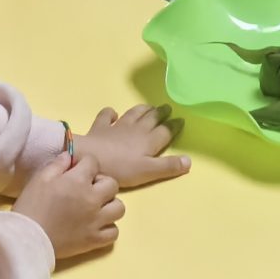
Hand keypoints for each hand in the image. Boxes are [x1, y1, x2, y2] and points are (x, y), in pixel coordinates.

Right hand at [15, 148, 123, 262]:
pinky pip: (114, 232)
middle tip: (87, 188)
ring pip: (119, 208)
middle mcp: (93, 199)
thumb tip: (70, 156)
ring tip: (96, 208)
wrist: (26, 239)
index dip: (84, 163)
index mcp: (78, 181)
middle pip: (112, 184)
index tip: (75, 169)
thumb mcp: (40, 178)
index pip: (93, 162)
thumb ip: (58, 164)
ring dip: (109, 205)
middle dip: (101, 182)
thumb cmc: (30, 206)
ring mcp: (97, 221)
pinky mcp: (95, 240)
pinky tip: (96, 226)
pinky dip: (108, 228)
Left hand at [73, 103, 190, 187]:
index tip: (181, 120)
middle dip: (161, 113)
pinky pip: (107, 116)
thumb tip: (190, 160)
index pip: (166, 130)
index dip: (174, 125)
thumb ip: (168, 166)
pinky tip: (113, 114)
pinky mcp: (101, 127)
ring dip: (142, 109)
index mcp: (149, 140)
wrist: (89, 157)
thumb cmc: (120, 168)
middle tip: (167, 107)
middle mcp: (136, 129)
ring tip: (149, 106)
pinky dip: (111, 113)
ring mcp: (118, 126)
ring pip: (134, 114)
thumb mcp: (147, 172)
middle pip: (152, 118)